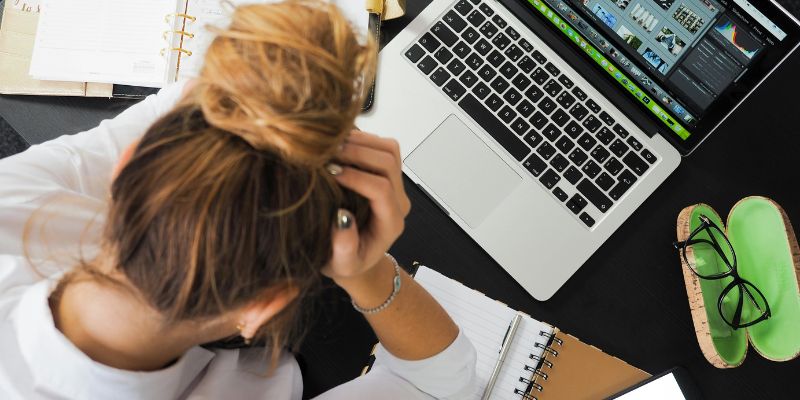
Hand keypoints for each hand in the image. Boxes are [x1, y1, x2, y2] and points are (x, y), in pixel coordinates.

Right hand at [322, 131, 410, 282]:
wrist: (355, 257)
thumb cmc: (346, 262)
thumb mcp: (341, 264)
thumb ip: (344, 248)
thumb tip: (342, 218)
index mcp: (390, 223)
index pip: (381, 189)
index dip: (356, 177)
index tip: (330, 173)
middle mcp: (398, 201)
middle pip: (389, 162)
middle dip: (358, 153)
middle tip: (327, 154)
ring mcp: (394, 184)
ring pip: (389, 149)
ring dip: (360, 141)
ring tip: (331, 146)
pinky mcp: (386, 173)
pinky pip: (381, 146)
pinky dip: (361, 139)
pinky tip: (337, 144)